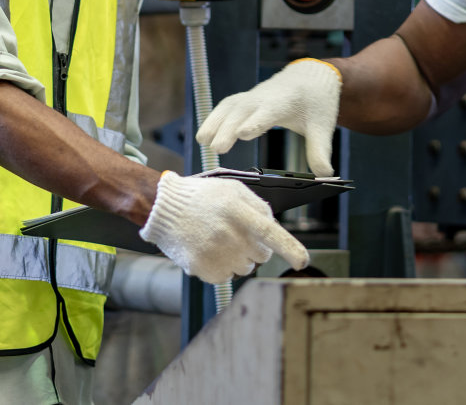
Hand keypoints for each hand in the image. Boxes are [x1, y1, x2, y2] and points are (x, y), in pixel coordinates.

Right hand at [139, 172, 309, 283]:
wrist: (164, 209)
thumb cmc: (201, 197)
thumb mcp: (232, 189)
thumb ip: (258, 206)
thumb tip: (274, 228)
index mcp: (236, 209)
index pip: (270, 232)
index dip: (290, 248)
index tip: (302, 262)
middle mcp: (227, 233)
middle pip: (261, 255)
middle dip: (256, 248)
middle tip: (236, 234)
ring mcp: (215, 253)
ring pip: (245, 268)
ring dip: (239, 258)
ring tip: (219, 240)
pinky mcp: (204, 269)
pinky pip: (227, 276)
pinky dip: (222, 267)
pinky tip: (209, 250)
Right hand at [196, 58, 342, 175]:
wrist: (310, 77)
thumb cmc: (316, 102)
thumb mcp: (323, 126)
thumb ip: (320, 151)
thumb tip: (325, 176)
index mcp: (285, 102)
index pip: (269, 112)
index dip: (256, 121)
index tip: (243, 134)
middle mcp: (265, 97)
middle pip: (243, 110)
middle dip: (228, 127)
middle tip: (217, 148)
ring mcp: (253, 96)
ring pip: (230, 106)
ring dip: (215, 121)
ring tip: (202, 141)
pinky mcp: (246, 99)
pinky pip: (226, 106)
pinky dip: (215, 117)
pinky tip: (205, 134)